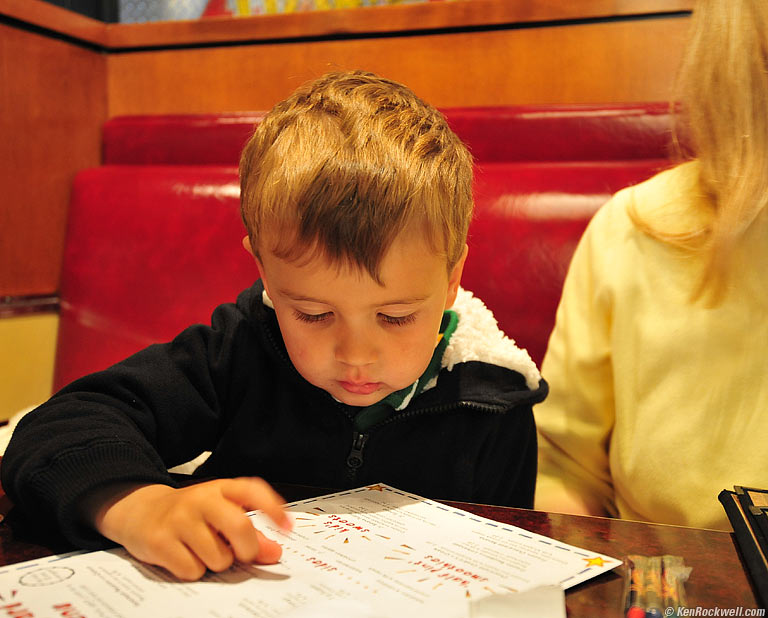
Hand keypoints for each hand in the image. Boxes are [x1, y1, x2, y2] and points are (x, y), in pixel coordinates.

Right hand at [89, 477, 291, 580]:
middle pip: (239, 526)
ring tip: (204, 551)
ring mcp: (179, 519)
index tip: (287, 526)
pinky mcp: (160, 541)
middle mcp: (201, 499)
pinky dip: (193, 571)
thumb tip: (274, 552)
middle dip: (247, 549)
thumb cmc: (190, 515)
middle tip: (243, 554)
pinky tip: (184, 557)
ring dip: (217, 563)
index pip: (252, 490)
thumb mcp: (220, 515)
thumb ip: (250, 533)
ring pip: (218, 556)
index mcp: (220, 489)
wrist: (140, 512)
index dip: (273, 507)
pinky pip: (192, 569)